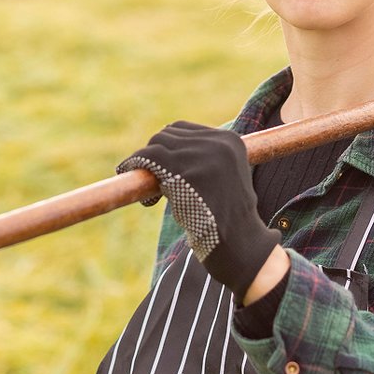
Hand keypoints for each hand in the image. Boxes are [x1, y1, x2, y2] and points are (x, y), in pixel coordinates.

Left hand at [118, 121, 279, 300]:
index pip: (184, 130)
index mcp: (230, 141)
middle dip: (155, 155)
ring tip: (152, 192)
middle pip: (168, 134)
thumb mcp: (224, 178)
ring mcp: (201, 155)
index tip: (161, 169)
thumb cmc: (228, 218)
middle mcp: (217, 142)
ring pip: (156, 143)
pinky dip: (134, 165)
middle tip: (155, 182)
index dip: (167, 147)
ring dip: (145, 163)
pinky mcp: (184, 171)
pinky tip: (135, 182)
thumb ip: (203, 160)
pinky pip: (147, 157)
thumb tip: (161, 150)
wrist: (240, 244)